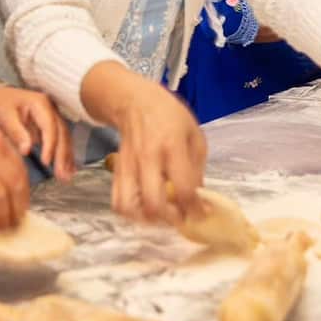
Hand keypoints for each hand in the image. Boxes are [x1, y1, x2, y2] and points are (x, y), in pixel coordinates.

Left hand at [0, 86, 75, 181]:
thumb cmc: (0, 103)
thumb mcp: (5, 117)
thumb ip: (16, 133)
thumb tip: (27, 151)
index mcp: (41, 104)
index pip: (50, 127)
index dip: (50, 145)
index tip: (46, 162)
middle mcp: (51, 109)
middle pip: (62, 133)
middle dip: (63, 155)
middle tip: (62, 175)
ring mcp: (53, 116)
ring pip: (65, 138)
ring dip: (66, 157)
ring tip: (67, 176)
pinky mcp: (51, 125)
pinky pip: (61, 140)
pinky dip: (64, 155)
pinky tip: (68, 169)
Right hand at [86, 68, 206, 224]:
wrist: (135, 101)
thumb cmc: (171, 116)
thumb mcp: (194, 134)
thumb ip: (197, 166)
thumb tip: (197, 196)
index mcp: (172, 146)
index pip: (183, 187)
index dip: (195, 208)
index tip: (202, 214)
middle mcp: (148, 158)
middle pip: (154, 203)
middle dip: (171, 218)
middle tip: (181, 216)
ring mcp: (129, 165)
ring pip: (131, 206)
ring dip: (148, 219)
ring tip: (162, 215)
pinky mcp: (117, 170)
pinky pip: (118, 201)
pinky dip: (131, 213)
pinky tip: (145, 209)